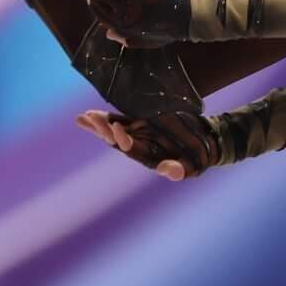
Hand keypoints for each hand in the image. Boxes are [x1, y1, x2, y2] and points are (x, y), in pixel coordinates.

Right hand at [70, 0, 186, 45]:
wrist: (189, 19)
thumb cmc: (172, 27)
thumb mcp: (147, 39)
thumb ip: (127, 38)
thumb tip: (108, 33)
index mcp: (124, 30)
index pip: (100, 16)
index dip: (92, 1)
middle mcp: (120, 19)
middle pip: (96, 0)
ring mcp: (126, 6)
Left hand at [75, 107, 218, 179]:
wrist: (203, 142)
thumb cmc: (198, 158)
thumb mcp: (191, 166)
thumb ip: (179, 170)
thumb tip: (166, 171)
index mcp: (147, 155)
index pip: (129, 148)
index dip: (121, 138)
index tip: (116, 127)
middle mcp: (139, 144)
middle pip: (115, 138)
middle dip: (101, 129)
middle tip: (87, 118)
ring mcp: (139, 133)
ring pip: (114, 128)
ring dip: (98, 124)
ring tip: (82, 117)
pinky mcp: (142, 122)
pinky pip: (121, 119)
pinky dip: (106, 117)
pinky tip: (89, 114)